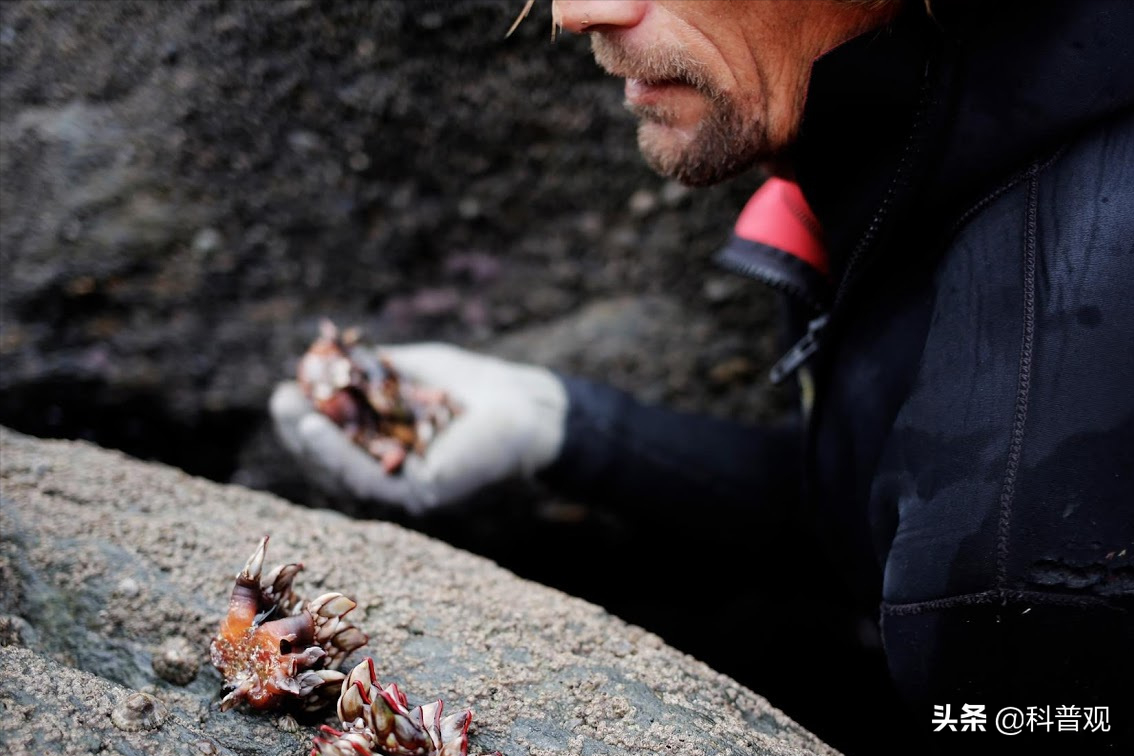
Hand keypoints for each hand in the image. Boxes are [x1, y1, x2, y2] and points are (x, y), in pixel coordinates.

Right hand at [270, 343, 566, 514]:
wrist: (525, 405)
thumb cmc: (474, 386)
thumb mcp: (414, 371)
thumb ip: (376, 371)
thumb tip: (330, 358)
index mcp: (392, 450)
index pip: (339, 441)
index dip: (309, 420)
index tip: (287, 390)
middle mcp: (396, 475)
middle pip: (335, 460)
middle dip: (302, 431)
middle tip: (279, 398)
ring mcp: (407, 489)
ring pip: (345, 471)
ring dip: (311, 442)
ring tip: (288, 409)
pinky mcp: (421, 494)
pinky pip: (369, 477)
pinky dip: (338, 454)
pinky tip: (316, 427)